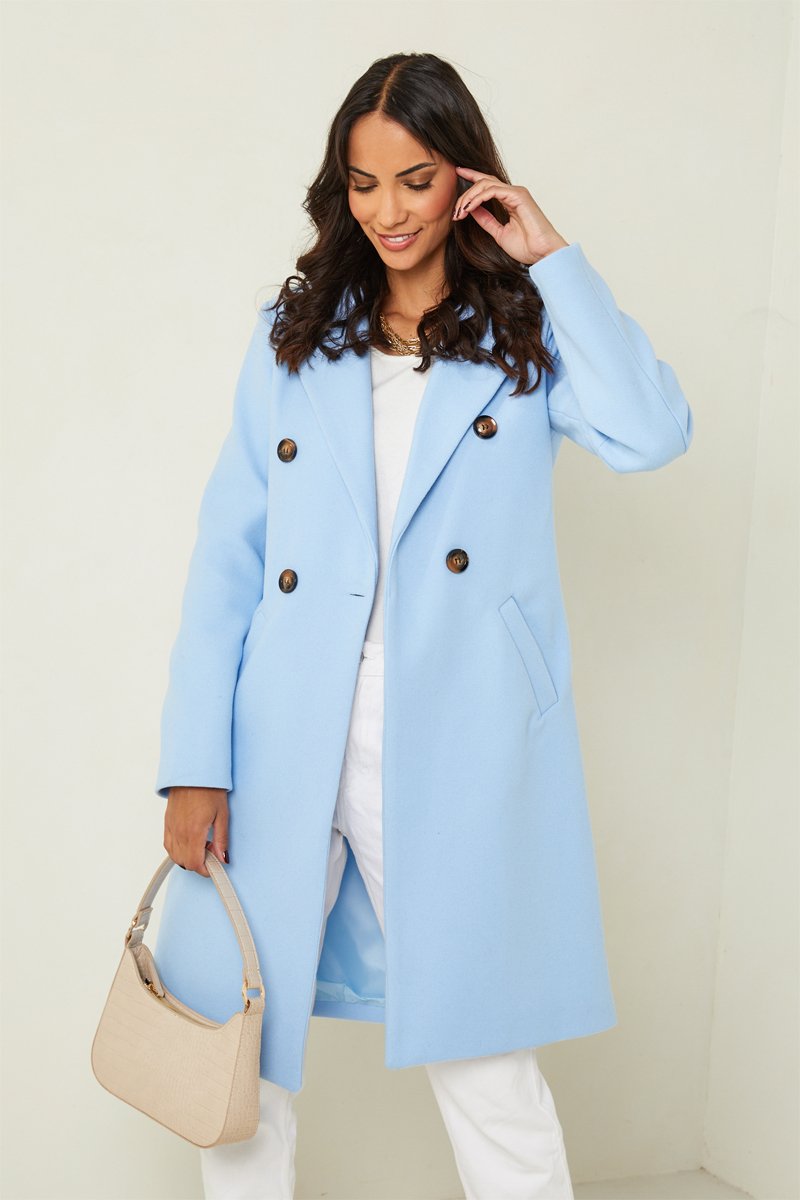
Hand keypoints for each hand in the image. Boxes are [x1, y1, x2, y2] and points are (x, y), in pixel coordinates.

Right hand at [164, 786, 228, 876]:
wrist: (193, 772)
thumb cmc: (209, 789)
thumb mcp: (222, 814)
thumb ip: (221, 839)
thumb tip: (223, 858)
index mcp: (193, 832)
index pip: (194, 863)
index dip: (205, 870)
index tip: (215, 866)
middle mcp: (179, 832)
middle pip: (184, 862)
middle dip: (199, 863)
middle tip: (212, 851)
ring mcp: (171, 828)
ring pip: (175, 856)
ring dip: (188, 857)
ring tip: (202, 844)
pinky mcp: (167, 823)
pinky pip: (168, 845)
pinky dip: (178, 849)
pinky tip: (190, 841)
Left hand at [452, 166, 568, 265]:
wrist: (543, 254)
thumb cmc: (527, 247)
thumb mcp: (499, 233)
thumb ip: (486, 220)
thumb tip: (472, 211)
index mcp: (510, 200)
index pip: (488, 184)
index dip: (472, 176)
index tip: (458, 173)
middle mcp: (513, 193)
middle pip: (484, 182)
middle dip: (466, 192)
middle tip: (455, 210)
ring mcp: (516, 193)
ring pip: (485, 184)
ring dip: (469, 197)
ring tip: (459, 212)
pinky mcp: (518, 196)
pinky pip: (492, 191)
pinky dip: (478, 199)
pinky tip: (469, 208)